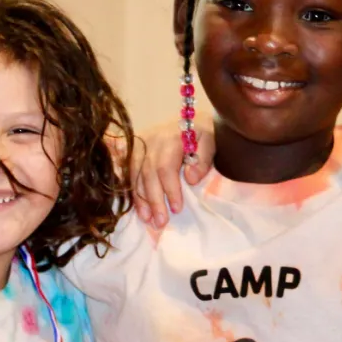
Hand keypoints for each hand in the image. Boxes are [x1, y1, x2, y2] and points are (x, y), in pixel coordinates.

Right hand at [131, 112, 214, 227]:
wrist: (191, 119)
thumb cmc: (202, 135)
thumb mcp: (210, 143)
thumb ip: (203, 160)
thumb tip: (190, 179)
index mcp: (170, 138)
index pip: (165, 167)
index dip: (170, 189)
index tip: (177, 209)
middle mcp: (151, 140)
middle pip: (148, 173)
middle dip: (154, 200)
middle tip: (161, 222)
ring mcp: (140, 145)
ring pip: (136, 175)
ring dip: (141, 199)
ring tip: (148, 219)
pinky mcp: (134, 151)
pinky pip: (130, 174)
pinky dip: (134, 193)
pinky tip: (140, 209)